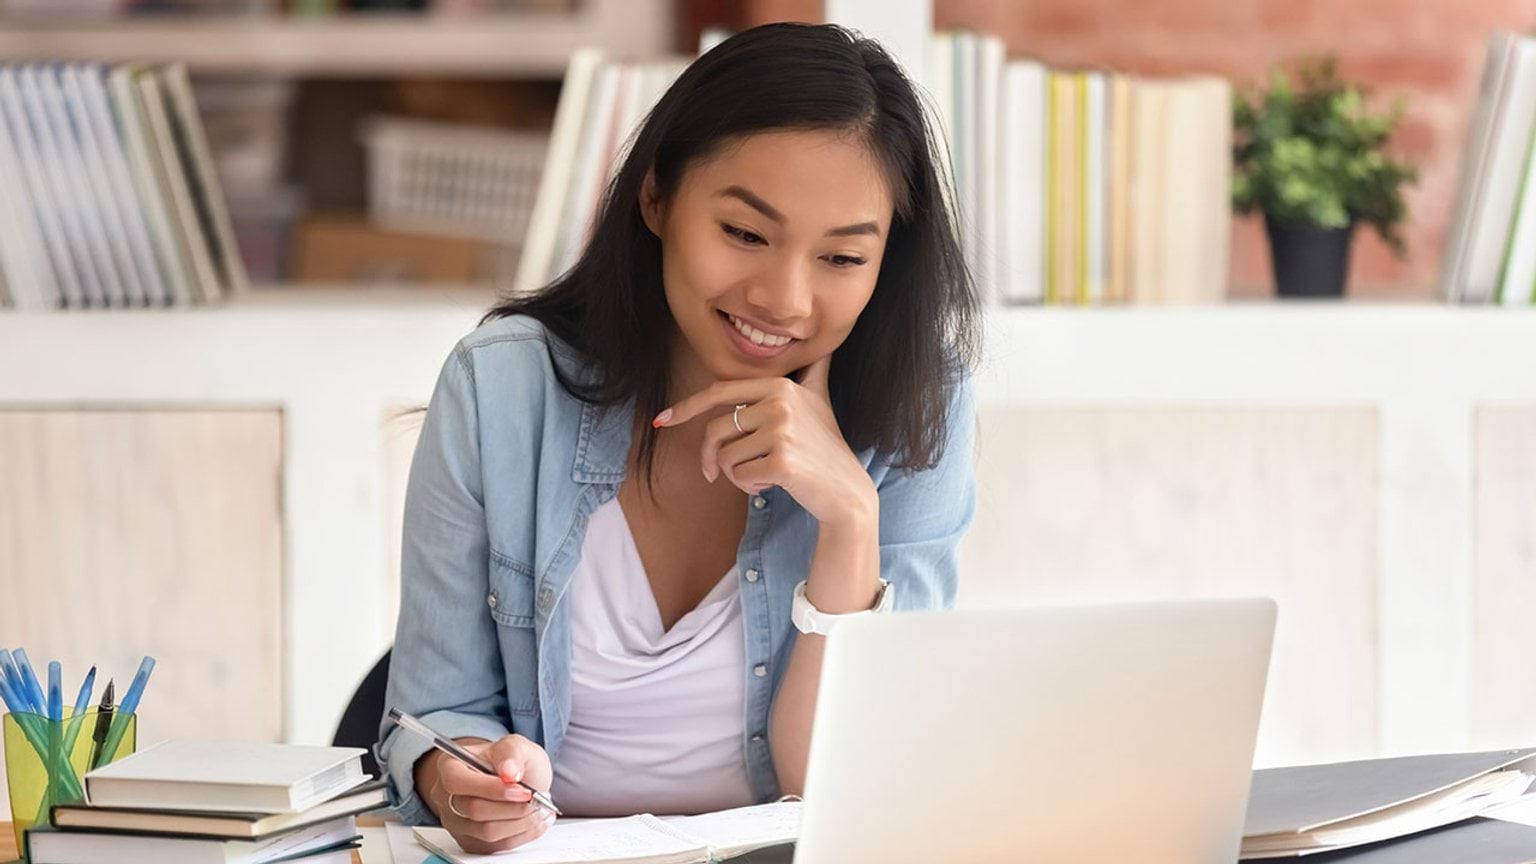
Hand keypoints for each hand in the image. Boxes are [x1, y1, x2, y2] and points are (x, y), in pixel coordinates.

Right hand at [417, 735, 554, 853]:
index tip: (522, 790)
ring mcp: (457, 822)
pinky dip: (522, 834)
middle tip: (536, 799)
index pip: (457, 782)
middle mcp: (447, 797)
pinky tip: (535, 820)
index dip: (490, 788)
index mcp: (450, 766)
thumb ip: (511, 753)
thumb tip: (510, 772)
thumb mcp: (515, 745)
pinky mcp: (472, 841)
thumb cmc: (509, 761)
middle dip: (512, 807)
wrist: (514, 779)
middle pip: (474, 810)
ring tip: (540, 808)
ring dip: (520, 822)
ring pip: (487, 832)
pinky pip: (497, 846)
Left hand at [653, 354, 875, 528]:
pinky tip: (774, 483)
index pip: (719, 392)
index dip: (687, 407)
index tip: (663, 420)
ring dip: (736, 475)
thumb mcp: (819, 400)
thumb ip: (814, 372)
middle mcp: (780, 402)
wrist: (847, 490)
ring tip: (764, 473)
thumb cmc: (826, 446)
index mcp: (779, 385)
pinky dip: (749, 486)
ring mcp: (782, 431)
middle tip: (717, 473)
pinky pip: (738, 476)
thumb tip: (824, 346)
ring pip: (725, 457)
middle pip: (716, 430)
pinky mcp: (781, 461)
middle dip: (711, 457)